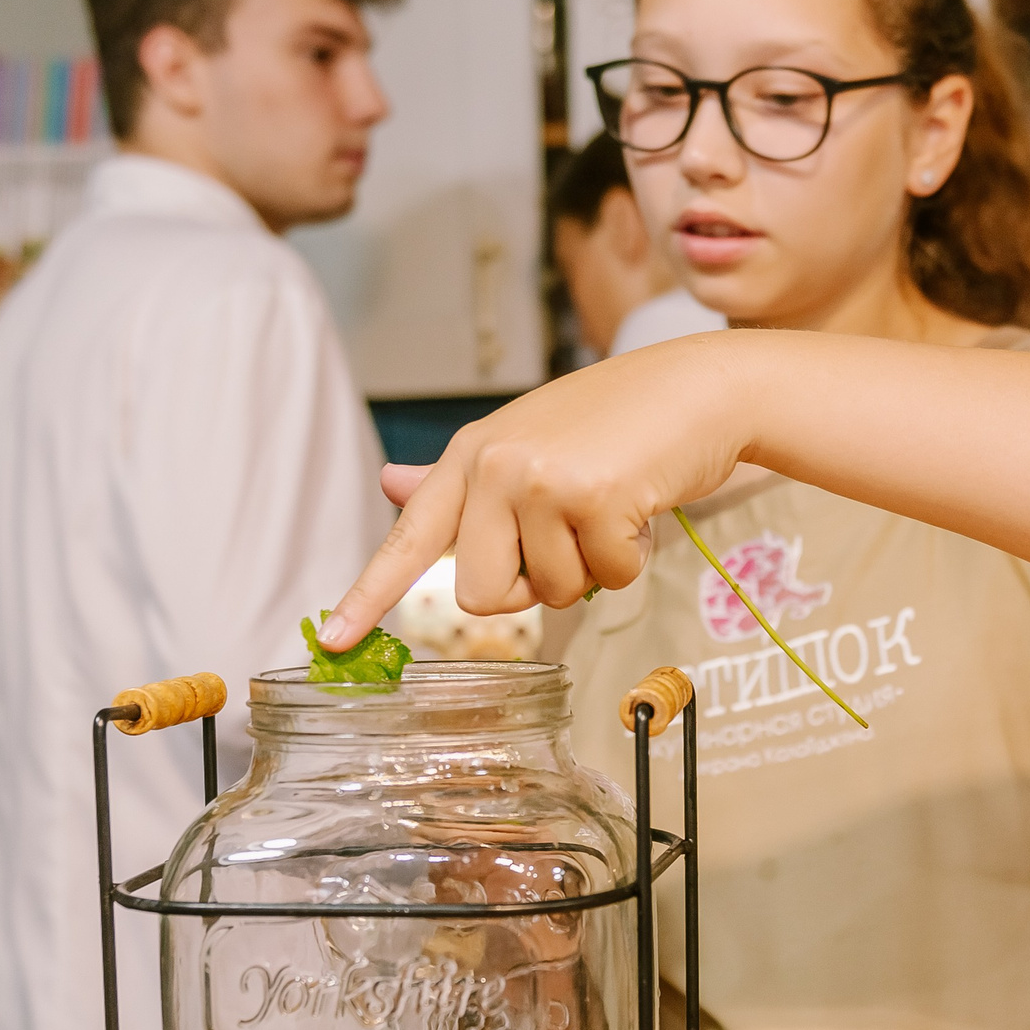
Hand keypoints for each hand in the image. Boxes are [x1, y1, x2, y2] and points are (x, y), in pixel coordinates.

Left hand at [320, 338, 748, 647]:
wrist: (698, 387)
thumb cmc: (616, 422)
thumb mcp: (527, 441)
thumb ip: (460, 478)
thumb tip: (390, 484)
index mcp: (470, 456)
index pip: (408, 538)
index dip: (367, 596)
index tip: (331, 642)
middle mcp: (493, 466)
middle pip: (480, 594)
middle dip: (531, 588)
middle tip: (570, 539)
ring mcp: (539, 480)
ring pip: (551, 592)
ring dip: (593, 569)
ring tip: (613, 509)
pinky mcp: (592, 498)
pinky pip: (606, 580)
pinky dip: (633, 560)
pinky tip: (642, 507)